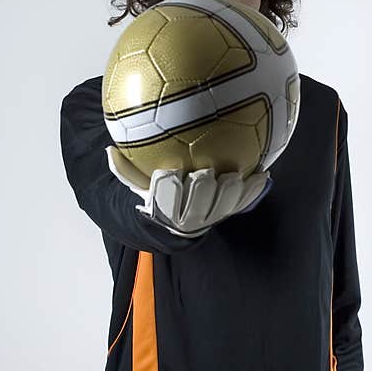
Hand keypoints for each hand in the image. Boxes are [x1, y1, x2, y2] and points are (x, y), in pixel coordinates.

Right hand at [105, 146, 271, 237]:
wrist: (175, 216)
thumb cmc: (155, 190)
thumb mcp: (136, 180)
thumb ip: (124, 169)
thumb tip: (108, 151)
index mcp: (165, 211)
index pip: (163, 200)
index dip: (167, 189)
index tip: (167, 174)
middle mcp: (188, 219)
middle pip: (195, 209)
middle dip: (200, 193)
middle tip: (204, 174)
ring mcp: (212, 217)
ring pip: (222, 209)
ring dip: (229, 195)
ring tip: (235, 177)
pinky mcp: (230, 211)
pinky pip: (243, 203)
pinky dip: (253, 190)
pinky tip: (263, 172)